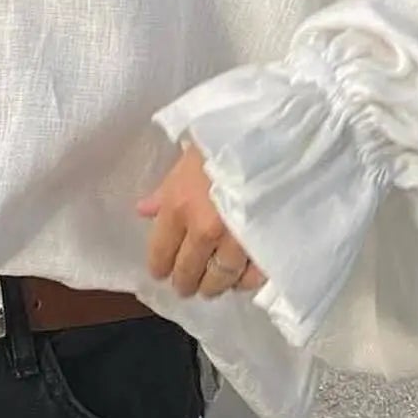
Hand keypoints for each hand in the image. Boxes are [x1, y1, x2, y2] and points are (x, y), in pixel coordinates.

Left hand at [136, 143, 266, 297]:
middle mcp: (204, 230)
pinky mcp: (266, 246)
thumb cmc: (225, 137)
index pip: (160, 253)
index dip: (159, 266)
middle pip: (188, 273)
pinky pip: (251, 278)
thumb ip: (166, 190)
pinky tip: (240, 276)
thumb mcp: (188, 157)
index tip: (161, 271)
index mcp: (179, 206)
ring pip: (219, 280)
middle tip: (186, 283)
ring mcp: (237, 242)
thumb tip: (144, 211)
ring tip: (212, 283)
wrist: (273, 133)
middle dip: (184, 281)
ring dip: (212, 285)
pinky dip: (243, 281)